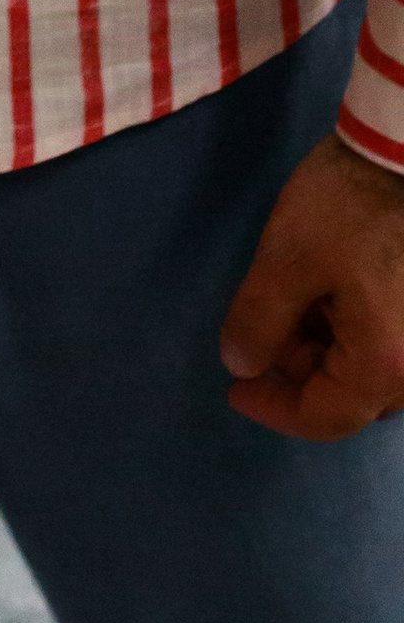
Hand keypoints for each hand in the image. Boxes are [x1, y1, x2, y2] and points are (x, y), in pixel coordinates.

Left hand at [219, 130, 403, 436]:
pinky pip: (389, 341)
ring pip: (370, 367)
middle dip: (299, 371)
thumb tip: (242, 365)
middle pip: (352, 395)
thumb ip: (259, 321)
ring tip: (290, 301)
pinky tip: (325, 292)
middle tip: (259, 329)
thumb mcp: (287, 261)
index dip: (273, 408)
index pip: (326, 417)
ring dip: (325, 349)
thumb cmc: (349, 205)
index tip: (234, 389)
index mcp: (386, 365)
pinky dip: (352, 330)